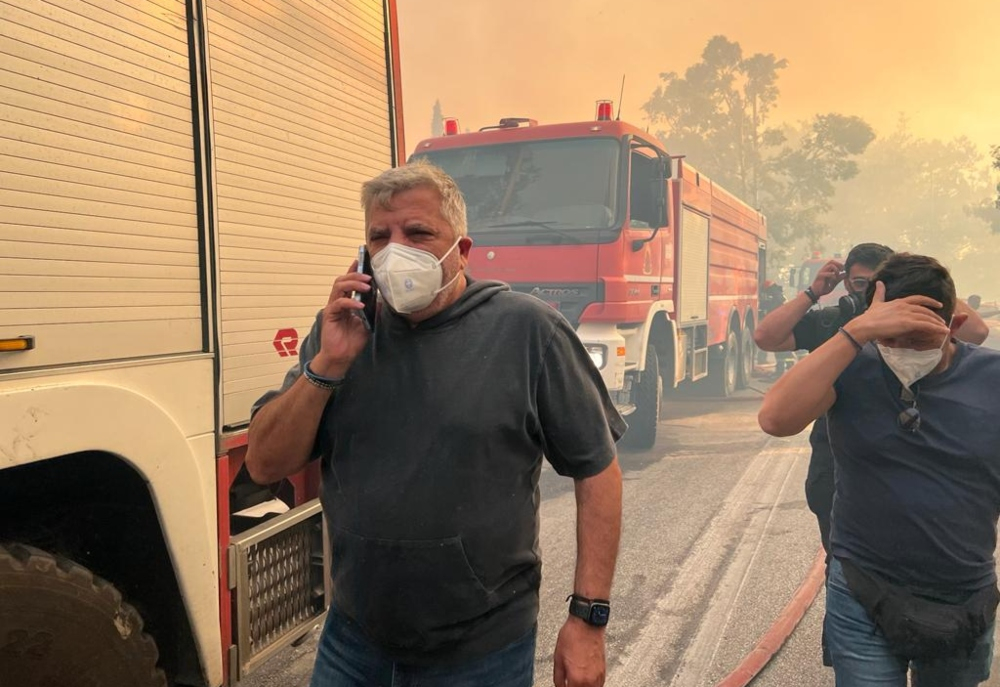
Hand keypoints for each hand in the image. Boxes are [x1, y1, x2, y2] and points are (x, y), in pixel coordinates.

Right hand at [311, 260, 372, 376]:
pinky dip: (350, 302)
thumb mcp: (368, 323)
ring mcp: (332, 307)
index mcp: (346, 302)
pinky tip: (360, 305)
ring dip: (353, 283)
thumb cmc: (352, 341)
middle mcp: (338, 302)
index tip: (362, 260)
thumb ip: (373, 311)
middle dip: (355, 274)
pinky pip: (338, 303)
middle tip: (369, 276)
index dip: (354, 270)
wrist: (341, 357)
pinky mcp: (329, 315)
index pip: (348, 282)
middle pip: (342, 280)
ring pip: (338, 287)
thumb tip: (383, 300)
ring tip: (366, 285)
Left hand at [553, 618, 605, 686]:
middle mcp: (590, 681)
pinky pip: (598, 685)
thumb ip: (558, 678)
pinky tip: (584, 680)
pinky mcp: (604, 671)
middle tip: (568, 682)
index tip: (563, 686)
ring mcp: (599, 676)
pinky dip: (591, 685)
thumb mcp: (558, 658)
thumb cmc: (573, 636)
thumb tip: (559, 686)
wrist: (587, 624)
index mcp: (577, 679)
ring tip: (575, 681)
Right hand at [810, 260, 844, 296]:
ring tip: (837, 275)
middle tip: (842, 270)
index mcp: (826, 270)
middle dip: (839, 265)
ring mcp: (821, 272)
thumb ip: (839, 278)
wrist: (816, 293)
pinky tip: (834, 279)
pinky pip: (828, 273)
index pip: (833, 262)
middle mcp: (824, 269)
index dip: (840, 264)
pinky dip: (833, 276)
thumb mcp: (833, 283)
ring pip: (830, 265)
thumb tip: (845, 273)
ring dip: (836, 270)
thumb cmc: (824, 288)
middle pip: (832, 261)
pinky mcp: (820, 276)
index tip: (843, 270)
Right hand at [849, 281, 949, 342]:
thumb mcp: (876, 303)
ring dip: (938, 323)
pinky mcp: (908, 323)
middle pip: (925, 309)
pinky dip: (937, 328)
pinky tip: (943, 332)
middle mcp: (905, 306)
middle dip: (935, 315)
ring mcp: (907, 314)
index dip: (930, 301)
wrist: (865, 325)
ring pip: (928, 317)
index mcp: (899, 301)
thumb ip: (879, 293)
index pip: (918, 299)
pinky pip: (926, 325)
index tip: (938, 304)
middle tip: (943, 321)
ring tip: (944, 328)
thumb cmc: (869, 317)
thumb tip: (879, 282)